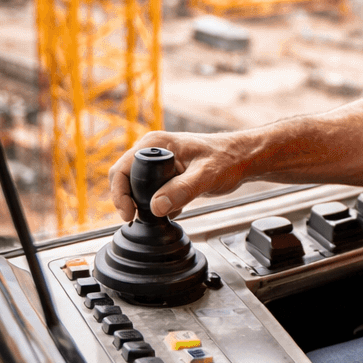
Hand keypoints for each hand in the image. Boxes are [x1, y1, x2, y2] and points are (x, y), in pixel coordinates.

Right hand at [109, 129, 251, 221]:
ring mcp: (158, 163)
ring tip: (168, 210)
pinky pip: (151, 192)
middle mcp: (152, 150)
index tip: (129, 214)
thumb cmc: (228, 158)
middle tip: (144, 218)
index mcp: (155, 144)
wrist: (242, 159)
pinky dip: (158, 204)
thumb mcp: (206, 175)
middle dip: (131, 201)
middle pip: (125, 179)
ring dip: (145, 204)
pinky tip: (176, 207)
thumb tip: (156, 207)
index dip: (120, 194)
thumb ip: (181, 190)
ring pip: (137, 188)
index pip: (121, 169)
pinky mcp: (165, 174)